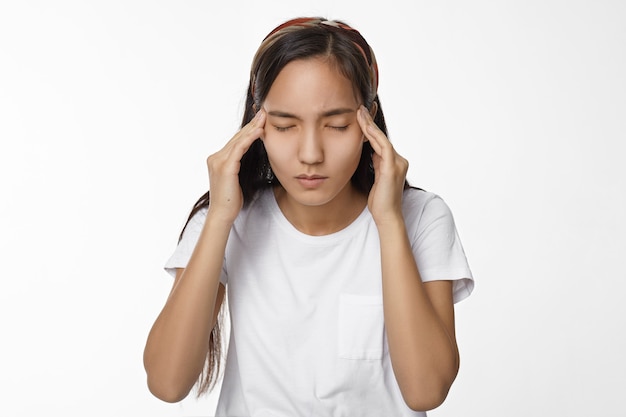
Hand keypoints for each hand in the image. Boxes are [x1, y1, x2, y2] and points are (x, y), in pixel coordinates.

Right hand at [205, 110, 265, 224]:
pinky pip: (239, 149)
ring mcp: (218, 161)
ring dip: (252, 128)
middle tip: (264, 112)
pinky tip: (259, 131)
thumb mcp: (236, 178)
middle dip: (251, 124)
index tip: (260, 120)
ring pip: (238, 140)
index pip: (235, 141)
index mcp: (217, 159)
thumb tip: (250, 157)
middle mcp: (215, 157)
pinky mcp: (225, 167)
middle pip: (236, 137)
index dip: (248, 129)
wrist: (223, 214)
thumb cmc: (231, 199)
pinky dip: (249, 139)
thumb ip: (239, 165)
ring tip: (264, 118)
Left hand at [357, 105, 407, 225]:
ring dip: (370, 125)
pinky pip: (382, 146)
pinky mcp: (392, 167)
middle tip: (360, 108)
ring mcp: (397, 163)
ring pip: (382, 138)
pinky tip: (363, 126)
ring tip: (359, 112)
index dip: (371, 129)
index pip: (381, 142)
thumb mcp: (375, 179)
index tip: (361, 117)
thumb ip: (375, 165)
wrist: (387, 216)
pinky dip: (372, 135)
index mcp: (395, 163)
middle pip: (382, 137)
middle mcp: (399, 160)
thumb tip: (369, 153)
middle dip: (370, 122)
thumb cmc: (379, 202)